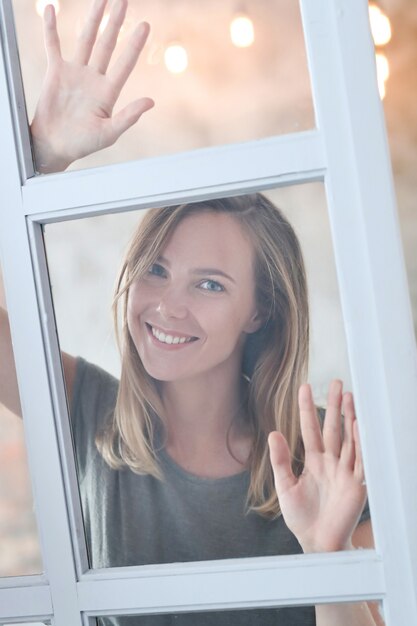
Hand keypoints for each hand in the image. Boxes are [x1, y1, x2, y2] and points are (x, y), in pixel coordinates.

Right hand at [31, 0, 153, 172]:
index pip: (125, 63)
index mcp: (108, 92)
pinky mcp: (55, 72)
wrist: (54, 146)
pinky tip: (53, 9)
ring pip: (86, 39)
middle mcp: (94, 78)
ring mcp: (75, 73)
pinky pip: (53, 45)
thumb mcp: (109, 133)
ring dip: (93, 18)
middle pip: (107, 44)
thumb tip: (151, 102)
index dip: (134, 45)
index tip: (145, 25)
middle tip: (123, 0)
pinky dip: (51, 28)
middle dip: (115, 22)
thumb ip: (128, 117)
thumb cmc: (83, 144)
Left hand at [269, 380, 366, 552]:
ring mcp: (345, 471)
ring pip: (349, 439)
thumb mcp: (285, 486)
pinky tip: (358, 425)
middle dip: (335, 405)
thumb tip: (273, 433)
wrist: (316, 543)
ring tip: (349, 396)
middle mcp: (331, 462)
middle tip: (336, 382)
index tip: (304, 387)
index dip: (308, 408)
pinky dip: (360, 443)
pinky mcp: (356, 485)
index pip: (310, 428)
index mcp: (314, 461)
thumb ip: (280, 460)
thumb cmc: (301, 516)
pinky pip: (360, 460)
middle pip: (333, 428)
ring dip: (350, 418)